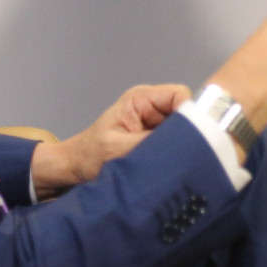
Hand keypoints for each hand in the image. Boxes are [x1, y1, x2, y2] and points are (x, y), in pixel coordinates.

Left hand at [31, 83, 190, 199]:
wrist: (74, 170)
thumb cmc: (89, 155)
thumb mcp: (118, 149)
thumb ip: (150, 143)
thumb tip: (182, 145)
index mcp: (141, 99)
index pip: (179, 95)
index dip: (190, 113)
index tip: (193, 138)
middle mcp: (152, 107)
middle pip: (185, 113)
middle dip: (188, 133)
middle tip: (188, 156)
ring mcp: (155, 124)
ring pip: (183, 131)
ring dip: (181, 147)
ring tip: (179, 164)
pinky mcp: (156, 141)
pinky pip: (175, 144)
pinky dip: (175, 155)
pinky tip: (173, 168)